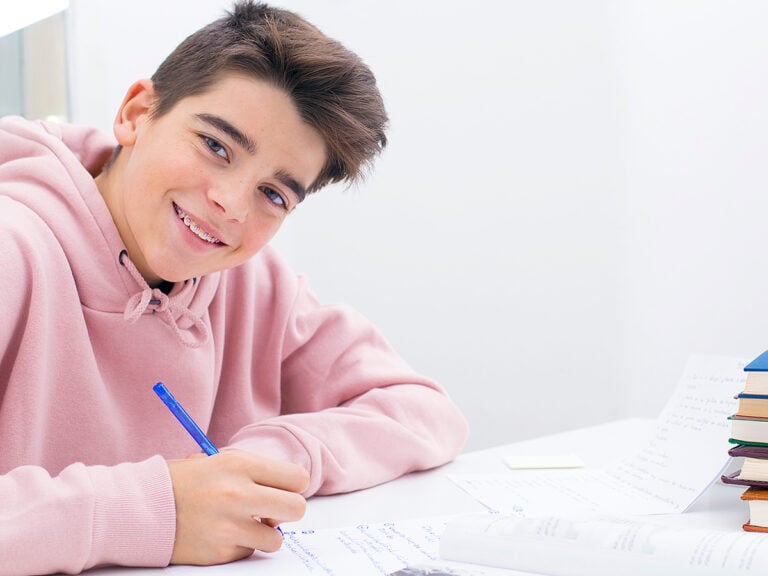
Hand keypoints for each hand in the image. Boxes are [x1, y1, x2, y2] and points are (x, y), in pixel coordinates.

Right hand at [166, 449, 309, 564]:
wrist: (141, 508)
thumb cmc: (182, 481)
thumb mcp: (218, 461)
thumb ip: (252, 472)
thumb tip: (283, 485)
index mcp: (241, 465)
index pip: (297, 478)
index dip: (292, 486)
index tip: (281, 490)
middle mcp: (239, 494)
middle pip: (297, 508)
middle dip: (288, 511)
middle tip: (271, 511)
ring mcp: (230, 526)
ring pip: (276, 538)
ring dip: (264, 534)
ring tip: (244, 525)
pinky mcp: (220, 552)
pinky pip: (248, 551)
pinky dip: (240, 545)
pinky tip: (221, 534)